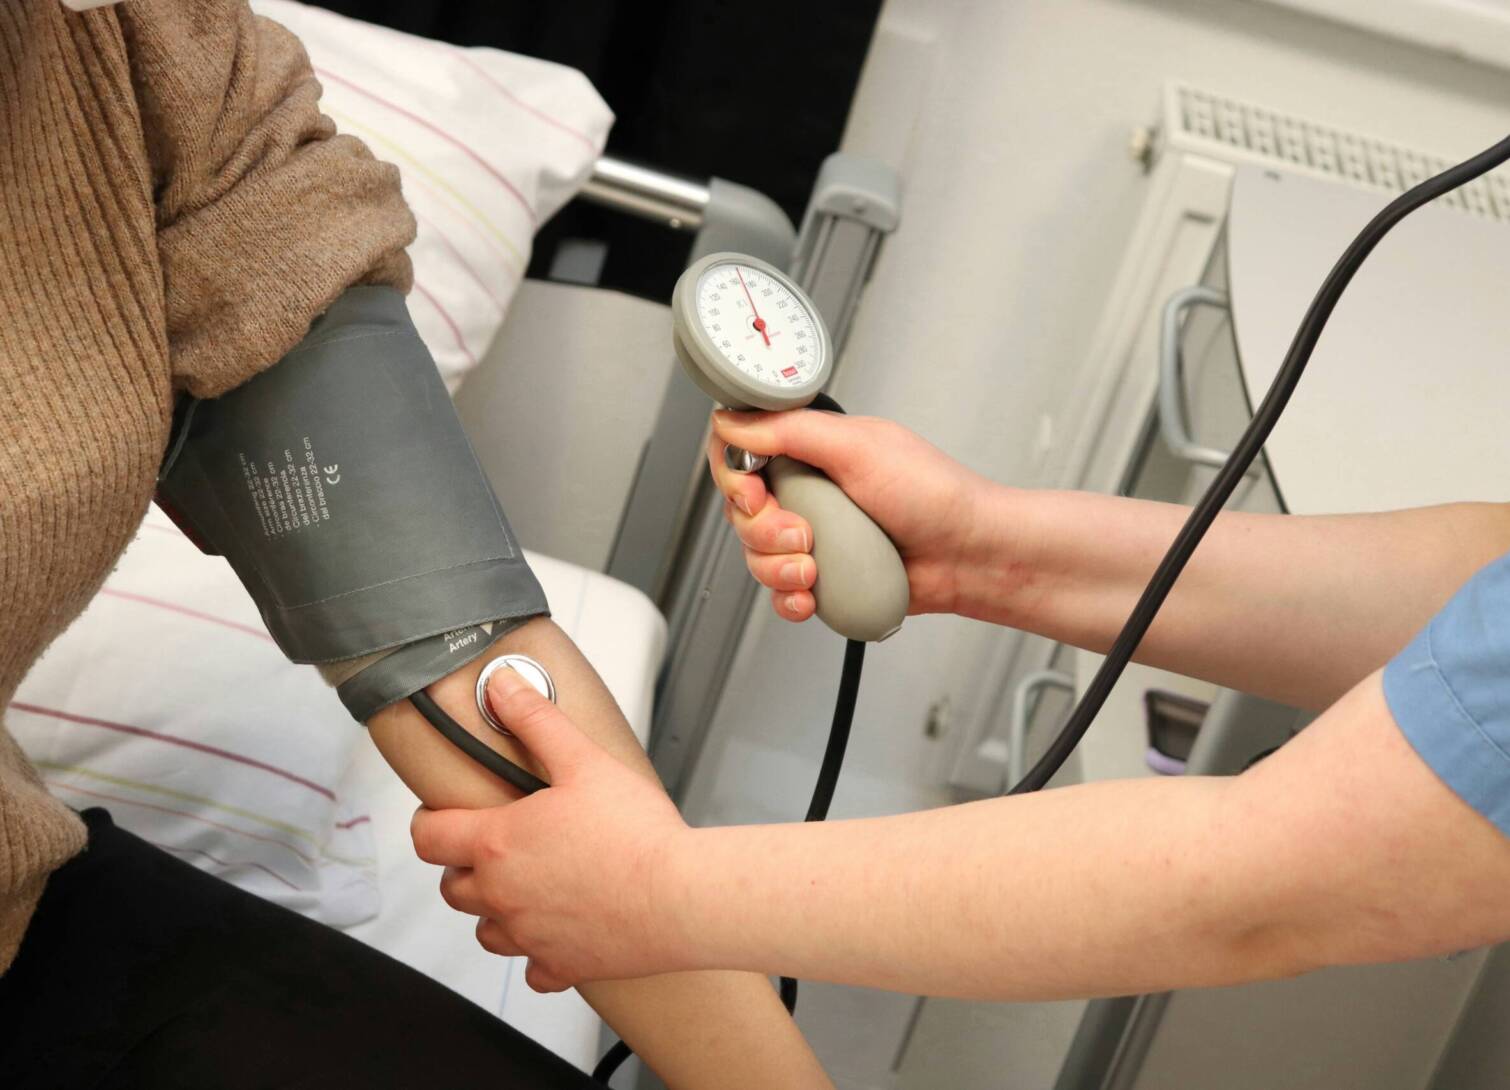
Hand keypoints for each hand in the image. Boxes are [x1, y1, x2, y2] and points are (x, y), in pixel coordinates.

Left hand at [411, 668, 692, 992]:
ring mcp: (529, 937)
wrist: (681, 896)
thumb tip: (501, 687)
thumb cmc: (636, 832)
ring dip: (495, 910)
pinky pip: (532, 970)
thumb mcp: (583, 760)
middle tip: (495, 845)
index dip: (429, 822)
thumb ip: (536, 720)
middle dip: (464, 866)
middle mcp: (502, 896)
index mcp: (498, 843)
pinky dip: (538, 954)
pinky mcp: (561, 965)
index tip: (443, 815)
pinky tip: (559, 931)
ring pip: (485, 931)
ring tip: (526, 886)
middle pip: (452, 887)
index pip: (428, 838)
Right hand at [707, 409, 998, 621]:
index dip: (736, 477)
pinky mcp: (824, 576)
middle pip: (742, 511)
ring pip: (756, 556)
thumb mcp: (859, 447)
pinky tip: (813, 595)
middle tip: (803, 533)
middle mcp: (809, 491)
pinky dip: (790, 598)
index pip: (743, 454)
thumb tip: (733, 422)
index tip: (755, 493)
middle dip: (763, 530)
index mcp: (812, 450)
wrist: (969, 556)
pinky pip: (780, 592)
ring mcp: (815, 536)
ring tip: (816, 567)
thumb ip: (791, 431)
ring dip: (777, 567)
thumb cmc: (935, 496)